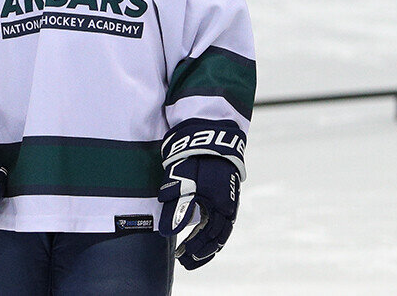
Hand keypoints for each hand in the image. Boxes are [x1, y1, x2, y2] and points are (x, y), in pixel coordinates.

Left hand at [157, 119, 245, 269]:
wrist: (212, 135)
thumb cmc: (198, 160)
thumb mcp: (185, 184)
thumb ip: (178, 209)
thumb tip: (168, 233)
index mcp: (221, 207)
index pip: (210, 237)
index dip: (196, 249)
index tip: (182, 256)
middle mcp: (228, 206)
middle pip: (218, 237)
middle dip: (201, 251)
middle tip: (185, 261)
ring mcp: (228, 199)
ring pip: (220, 229)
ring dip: (207, 242)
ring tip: (192, 252)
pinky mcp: (223, 192)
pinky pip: (220, 218)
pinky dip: (210, 229)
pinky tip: (200, 231)